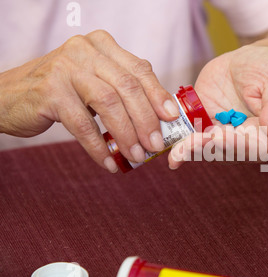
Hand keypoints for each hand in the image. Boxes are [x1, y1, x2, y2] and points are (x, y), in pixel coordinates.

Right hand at [0, 30, 179, 171]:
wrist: (8, 96)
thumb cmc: (61, 92)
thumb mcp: (94, 82)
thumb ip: (122, 90)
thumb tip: (160, 118)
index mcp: (102, 45)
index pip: (140, 69)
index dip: (159, 95)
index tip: (172, 118)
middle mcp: (84, 50)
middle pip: (128, 86)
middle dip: (146, 120)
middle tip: (155, 145)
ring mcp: (65, 68)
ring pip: (108, 103)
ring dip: (126, 134)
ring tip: (136, 156)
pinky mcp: (49, 91)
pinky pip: (83, 124)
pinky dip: (98, 147)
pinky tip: (108, 162)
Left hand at [168, 45, 267, 169]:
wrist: (249, 61)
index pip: (256, 147)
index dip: (237, 144)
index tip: (220, 136)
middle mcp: (247, 142)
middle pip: (229, 152)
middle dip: (208, 149)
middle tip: (191, 145)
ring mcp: (225, 137)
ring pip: (209, 149)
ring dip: (192, 151)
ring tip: (177, 152)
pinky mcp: (207, 128)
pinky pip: (194, 139)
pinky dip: (182, 145)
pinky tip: (172, 153)